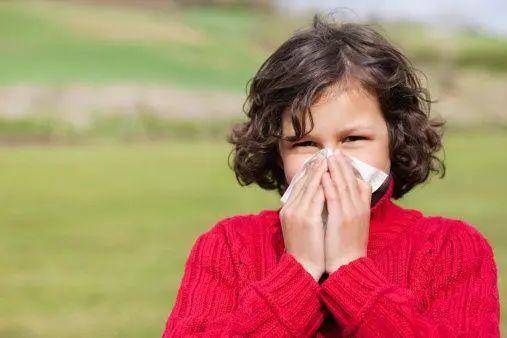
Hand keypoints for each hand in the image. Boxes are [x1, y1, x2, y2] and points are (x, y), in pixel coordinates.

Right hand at [279, 154, 327, 281]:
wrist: (302, 269)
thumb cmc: (306, 250)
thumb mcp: (301, 227)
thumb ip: (305, 211)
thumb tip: (316, 197)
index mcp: (288, 210)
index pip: (299, 185)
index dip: (309, 171)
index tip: (319, 160)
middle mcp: (291, 208)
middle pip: (303, 181)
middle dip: (315, 166)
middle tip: (325, 153)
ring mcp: (298, 212)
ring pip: (310, 185)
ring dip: (320, 170)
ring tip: (329, 158)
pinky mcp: (307, 218)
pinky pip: (317, 195)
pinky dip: (324, 184)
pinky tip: (331, 175)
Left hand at [321, 149, 371, 273]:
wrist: (348, 266)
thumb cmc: (347, 247)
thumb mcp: (354, 226)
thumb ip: (351, 209)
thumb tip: (344, 197)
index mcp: (363, 210)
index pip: (361, 184)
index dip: (351, 170)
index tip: (343, 159)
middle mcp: (359, 209)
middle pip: (351, 181)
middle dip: (343, 164)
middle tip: (335, 151)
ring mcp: (350, 213)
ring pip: (343, 186)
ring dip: (335, 169)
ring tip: (329, 156)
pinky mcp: (340, 219)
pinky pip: (334, 198)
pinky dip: (329, 185)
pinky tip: (323, 175)